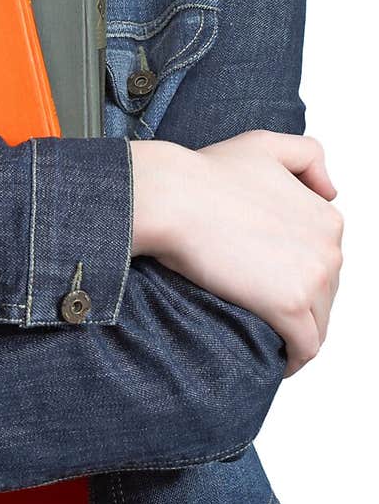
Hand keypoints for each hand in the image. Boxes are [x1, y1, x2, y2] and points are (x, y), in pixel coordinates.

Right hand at [130, 132, 343, 379]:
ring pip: (318, 323)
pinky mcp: (289, 307)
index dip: (299, 272)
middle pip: (325, 294)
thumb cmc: (205, 174)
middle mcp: (330, 248)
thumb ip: (309, 156)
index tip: (274, 281)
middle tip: (264, 309)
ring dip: (298, 334)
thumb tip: (331, 192)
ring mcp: (312, 278)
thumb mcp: (265, 143)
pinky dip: (294, 359)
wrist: (172, 197)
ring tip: (268, 338)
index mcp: (326, 216)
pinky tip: (277, 360)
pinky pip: (305, 347)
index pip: (325, 260)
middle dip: (300, 304)